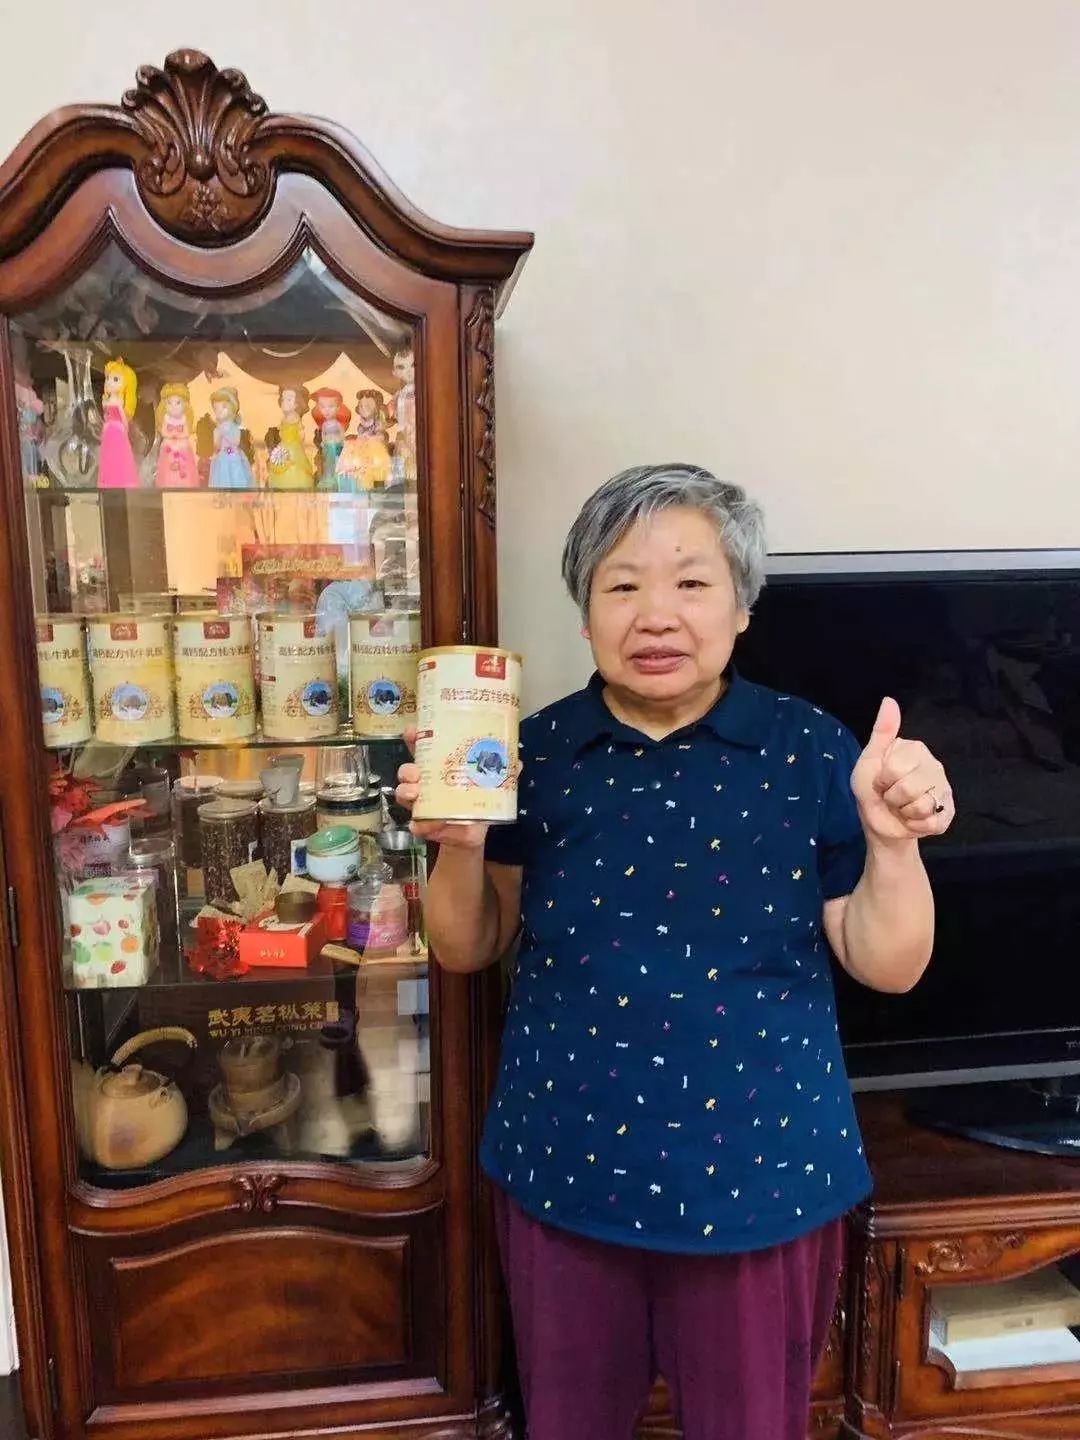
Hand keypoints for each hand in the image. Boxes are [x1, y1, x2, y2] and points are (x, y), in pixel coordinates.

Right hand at [395, 726, 489, 850]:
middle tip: (417, 772)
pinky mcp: (424, 824)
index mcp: (440, 767)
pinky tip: (421, 824)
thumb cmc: (477, 801)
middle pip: (408, 770)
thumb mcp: (490, 784)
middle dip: (408, 769)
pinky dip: (418, 824)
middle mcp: (426, 782)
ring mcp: (422, 803)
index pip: (423, 747)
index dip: (415, 738)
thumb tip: (517, 763)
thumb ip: (501, 773)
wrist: (472, 833)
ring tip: (416, 794)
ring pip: (405, 793)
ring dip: (407, 792)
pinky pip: (415, 824)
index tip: (412, 731)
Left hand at [851, 697, 954, 844]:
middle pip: (908, 787)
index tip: (881, 781)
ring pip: (922, 805)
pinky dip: (916, 825)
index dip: (882, 780)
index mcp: (915, 750)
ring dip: (904, 812)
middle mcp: (934, 766)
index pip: (895, 769)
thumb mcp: (869, 760)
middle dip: (893, 798)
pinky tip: (913, 819)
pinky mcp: (948, 813)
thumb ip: (882, 732)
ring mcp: (944, 789)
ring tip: (903, 807)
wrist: (879, 823)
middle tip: (891, 796)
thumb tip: (889, 700)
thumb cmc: (872, 790)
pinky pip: (932, 822)